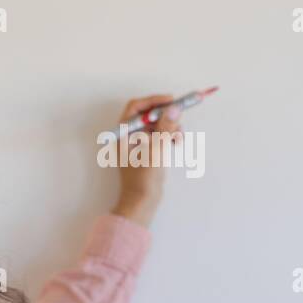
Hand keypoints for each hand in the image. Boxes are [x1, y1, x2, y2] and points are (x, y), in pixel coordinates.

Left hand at [110, 94, 182, 226]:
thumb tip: (174, 108)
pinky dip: (168, 136)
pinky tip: (177, 142)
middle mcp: (128, 136)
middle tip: (179, 118)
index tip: (171, 100)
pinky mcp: (146, 152)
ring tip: (179, 136)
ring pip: (155, 126)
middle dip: (165, 115)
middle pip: (148, 115)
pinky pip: (158, 137)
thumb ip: (165, 127)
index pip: (136, 107)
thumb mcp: (156, 149)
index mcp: (123, 133)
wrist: (141, 202)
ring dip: (169, 126)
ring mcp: (137, 144)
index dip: (154, 101)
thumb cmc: (143, 178)